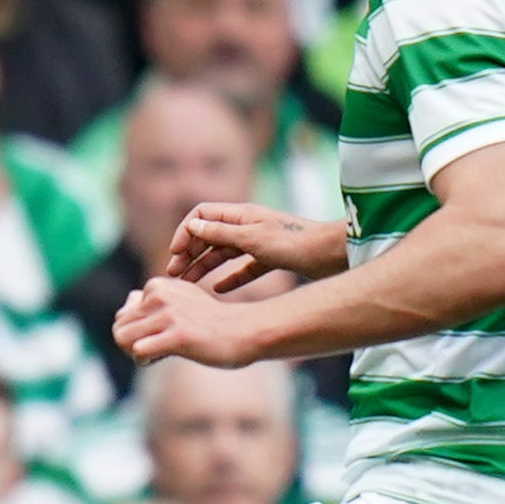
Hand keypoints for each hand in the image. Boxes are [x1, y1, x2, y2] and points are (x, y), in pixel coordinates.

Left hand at [114, 273, 268, 365]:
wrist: (245, 332)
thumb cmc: (211, 322)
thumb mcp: (181, 302)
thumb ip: (154, 300)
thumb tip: (128, 299)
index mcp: (158, 286)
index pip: (123, 316)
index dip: (136, 333)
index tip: (158, 337)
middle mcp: (159, 295)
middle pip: (119, 327)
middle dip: (131, 345)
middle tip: (154, 351)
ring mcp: (168, 314)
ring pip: (122, 338)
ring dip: (134, 353)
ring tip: (157, 355)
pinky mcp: (178, 335)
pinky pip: (138, 350)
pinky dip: (144, 360)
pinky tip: (160, 359)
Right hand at [166, 202, 344, 293]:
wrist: (331, 255)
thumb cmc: (293, 243)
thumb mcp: (252, 238)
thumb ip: (221, 232)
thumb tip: (192, 226)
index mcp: (241, 214)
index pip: (202, 215)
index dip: (185, 232)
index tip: (176, 253)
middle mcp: (247, 225)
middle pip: (209, 235)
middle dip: (189, 253)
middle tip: (173, 274)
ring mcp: (258, 242)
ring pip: (223, 253)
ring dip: (204, 267)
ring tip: (187, 285)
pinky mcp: (270, 258)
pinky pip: (243, 268)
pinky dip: (229, 278)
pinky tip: (218, 290)